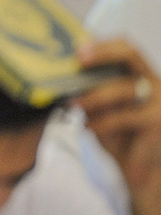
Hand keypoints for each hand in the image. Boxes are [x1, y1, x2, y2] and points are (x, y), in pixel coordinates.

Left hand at [76, 39, 160, 214]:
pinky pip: (123, 117)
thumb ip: (92, 91)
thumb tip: (64, 74)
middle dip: (101, 55)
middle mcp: (154, 83)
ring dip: (94, 96)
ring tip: (74, 105)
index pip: (127, 48)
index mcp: (140, 75)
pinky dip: (101, 122)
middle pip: (130, 55)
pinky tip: (88, 128)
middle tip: (77, 62)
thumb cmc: (119, 135)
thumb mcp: (102, 109)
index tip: (78, 47)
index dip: (104, 44)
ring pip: (123, 88)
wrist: (139, 171)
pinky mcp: (158, 123)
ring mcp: (160, 102)